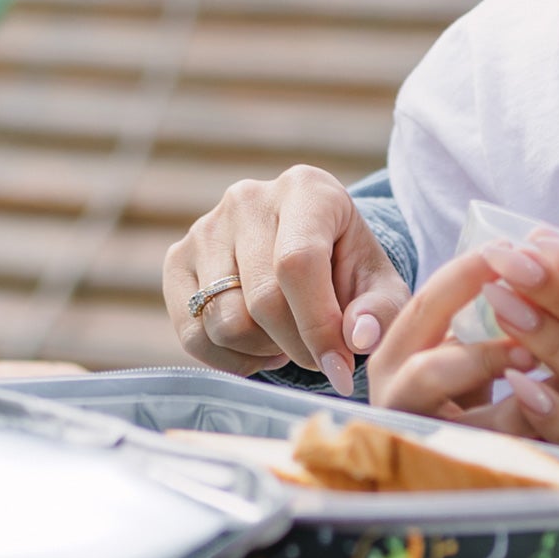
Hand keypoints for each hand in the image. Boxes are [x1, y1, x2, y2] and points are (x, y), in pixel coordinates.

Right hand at [162, 165, 415, 393]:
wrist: (306, 256)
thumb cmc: (348, 269)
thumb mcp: (380, 285)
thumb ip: (381, 310)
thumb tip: (358, 339)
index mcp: (306, 189)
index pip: (298, 262)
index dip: (318, 324)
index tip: (340, 368)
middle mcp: (248, 200)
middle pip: (262, 299)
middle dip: (297, 345)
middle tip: (320, 354)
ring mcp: (205, 228)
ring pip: (225, 322)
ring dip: (264, 350)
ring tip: (290, 337)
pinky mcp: (177, 260)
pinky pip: (193, 335)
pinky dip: (231, 358)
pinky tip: (260, 343)